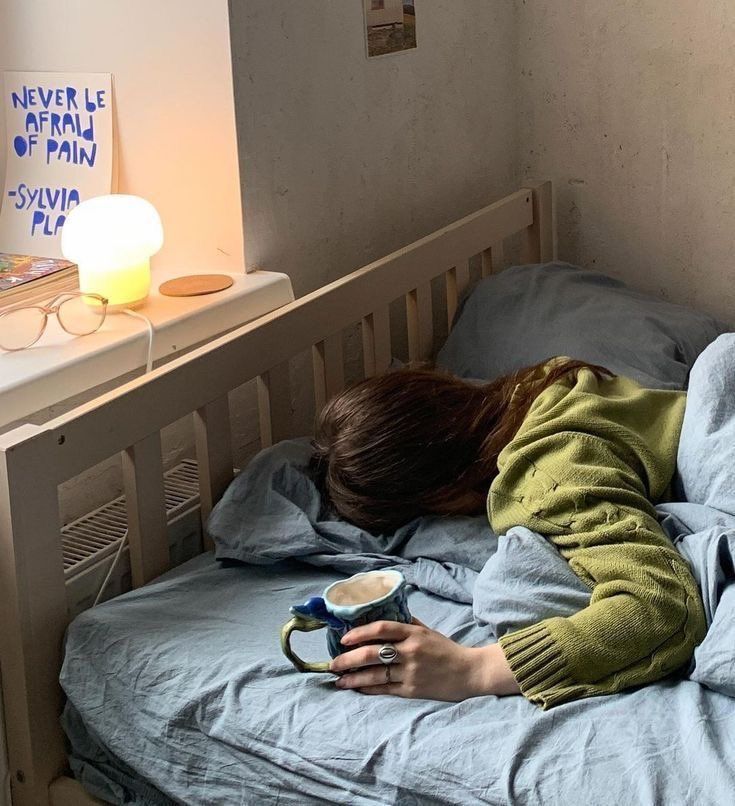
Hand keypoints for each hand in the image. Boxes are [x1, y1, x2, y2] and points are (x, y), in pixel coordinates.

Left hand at [329, 618, 519, 700]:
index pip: (382, 629)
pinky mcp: (412, 690)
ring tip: (338, 679)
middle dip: (349, 658)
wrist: (468, 672)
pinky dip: (368, 689)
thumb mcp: (427, 631)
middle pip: (373, 653)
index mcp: (413, 633)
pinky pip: (385, 689)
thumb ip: (406, 623)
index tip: (343, 638)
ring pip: (375, 675)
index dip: (360, 632)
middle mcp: (410, 652)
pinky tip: (356, 688)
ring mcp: (411, 672)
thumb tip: (383, 614)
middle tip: (333, 663)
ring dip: (353, 678)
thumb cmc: (445, 649)